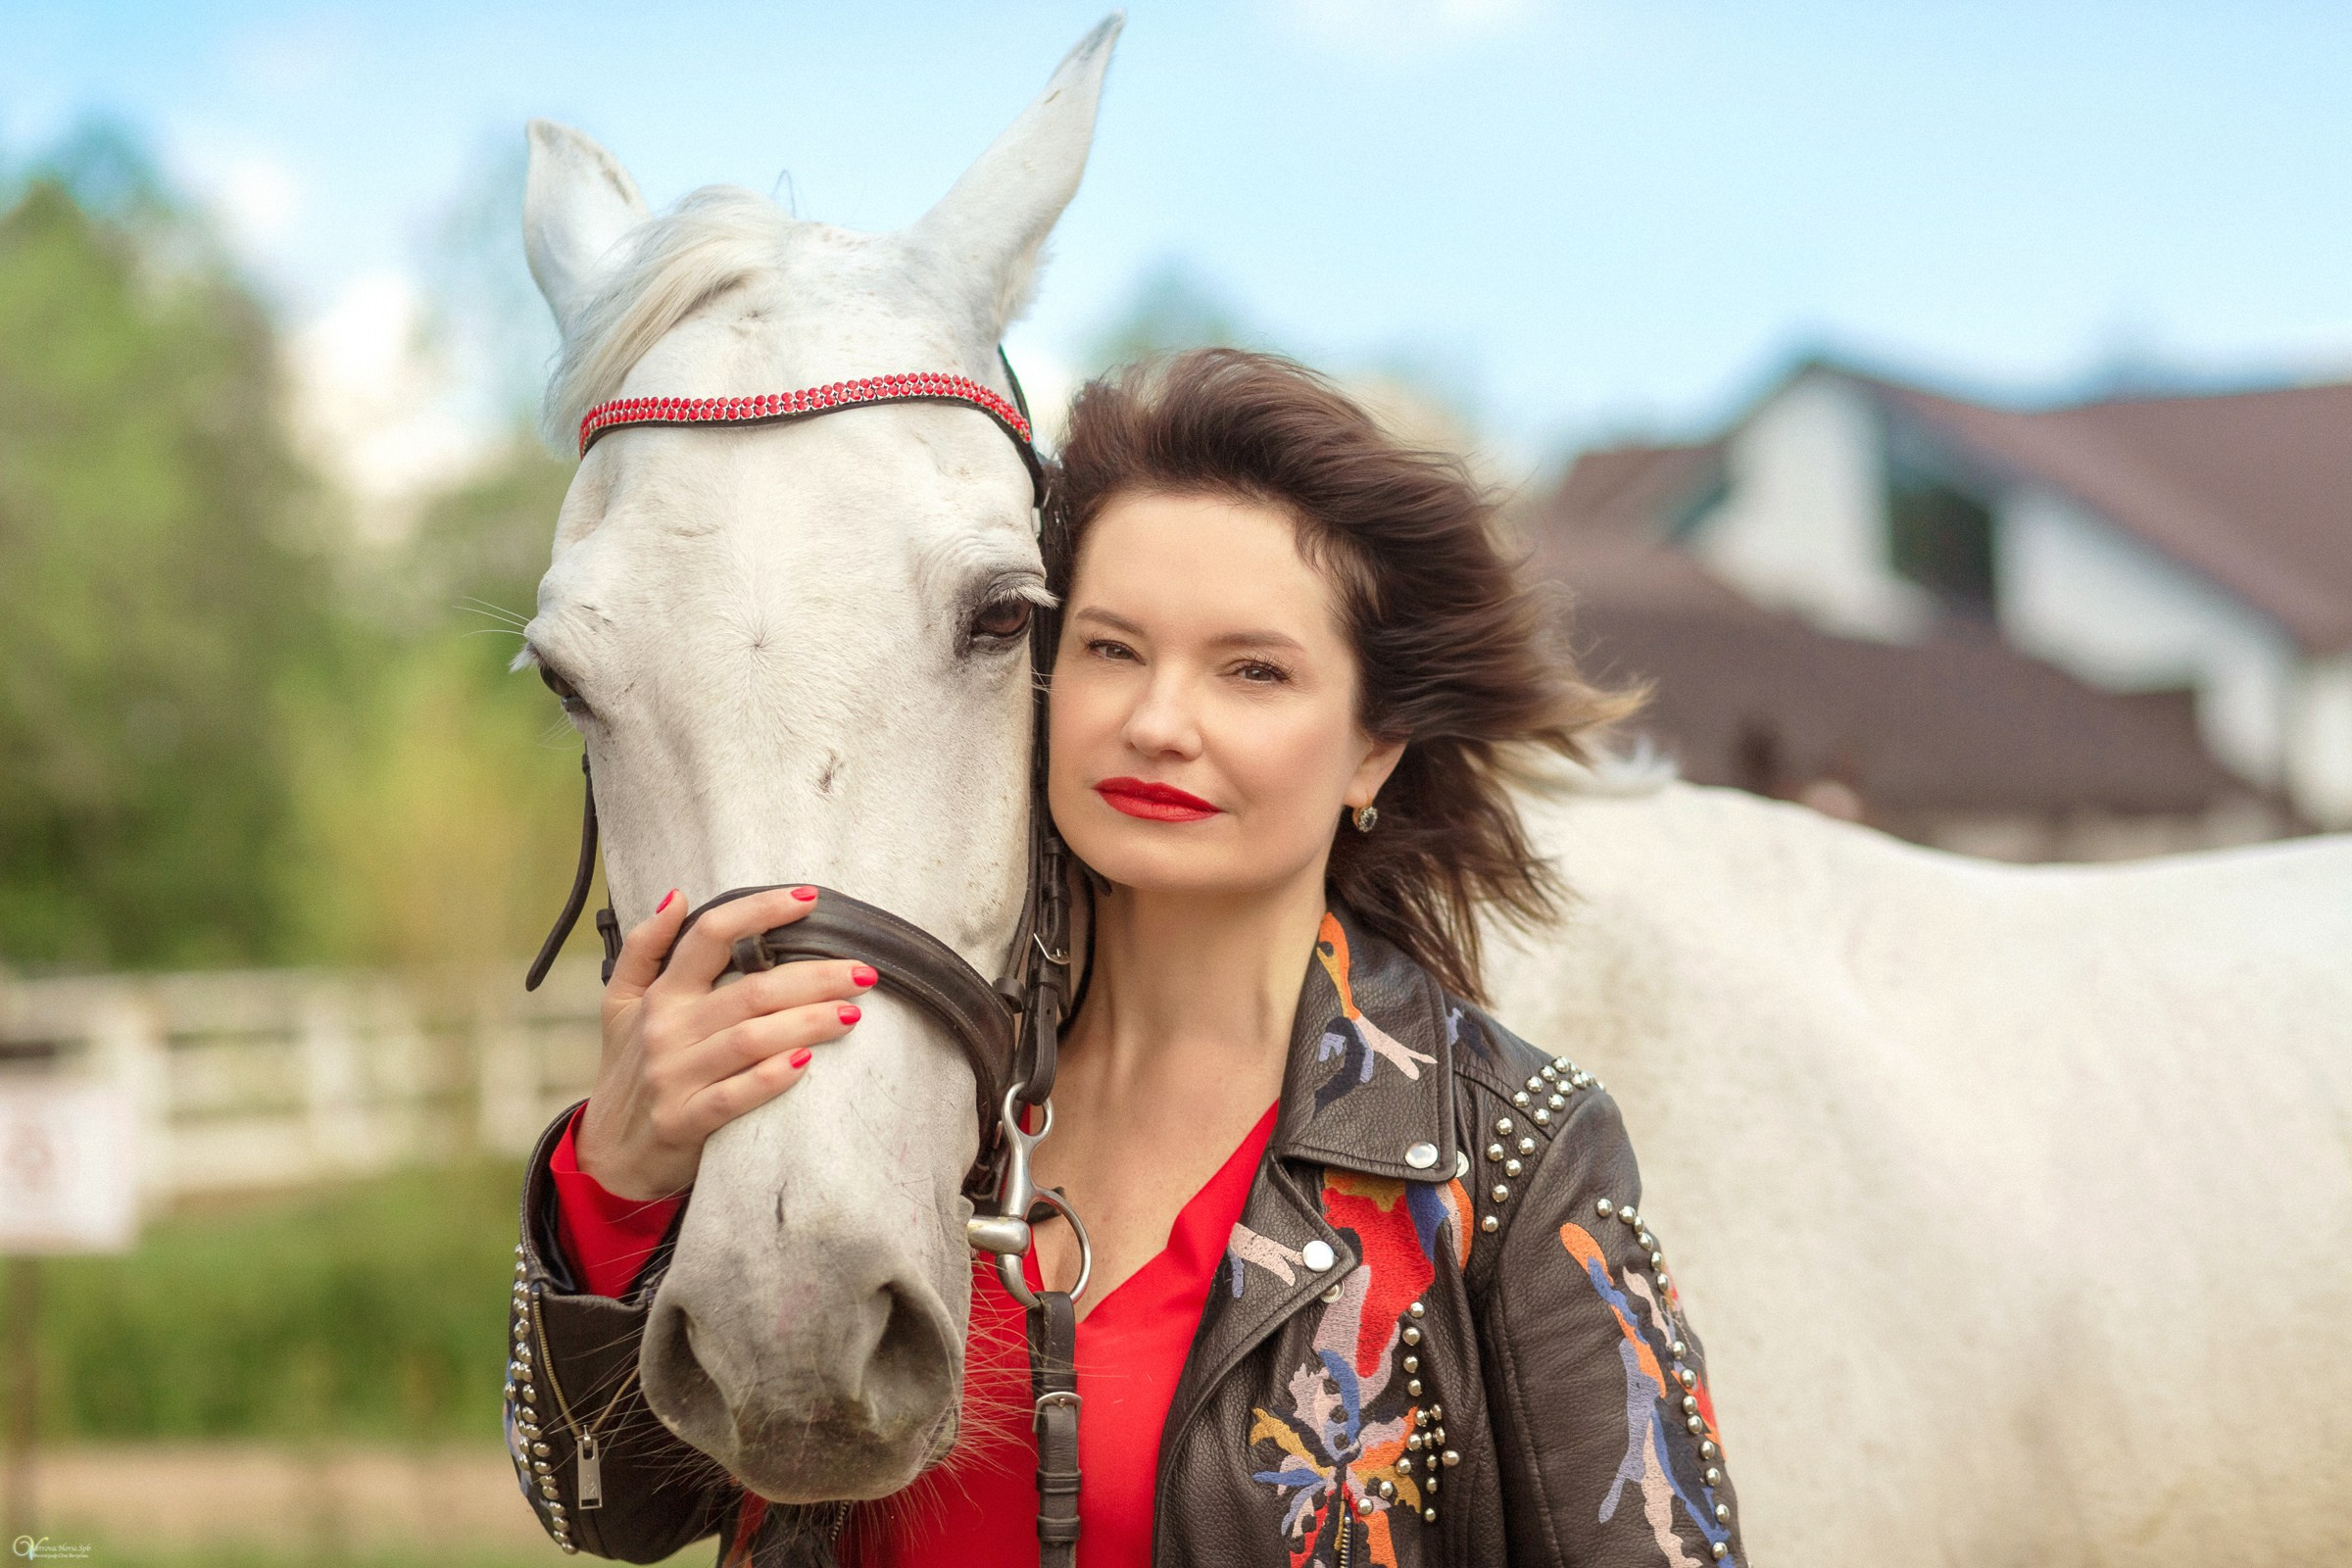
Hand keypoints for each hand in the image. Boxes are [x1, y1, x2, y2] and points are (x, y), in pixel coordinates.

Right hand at [574, 885, 875, 1200]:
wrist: (609, 1156)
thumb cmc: (629, 1070)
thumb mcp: (620, 1004)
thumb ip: (644, 948)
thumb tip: (677, 897)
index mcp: (660, 995)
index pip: (710, 936)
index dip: (760, 911)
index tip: (810, 899)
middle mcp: (666, 1029)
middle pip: (750, 990)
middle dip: (814, 978)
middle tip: (864, 972)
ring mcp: (673, 1077)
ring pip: (750, 1039)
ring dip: (807, 1023)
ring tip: (853, 1012)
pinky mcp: (683, 1121)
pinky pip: (733, 1096)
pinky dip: (770, 1078)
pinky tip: (806, 1062)